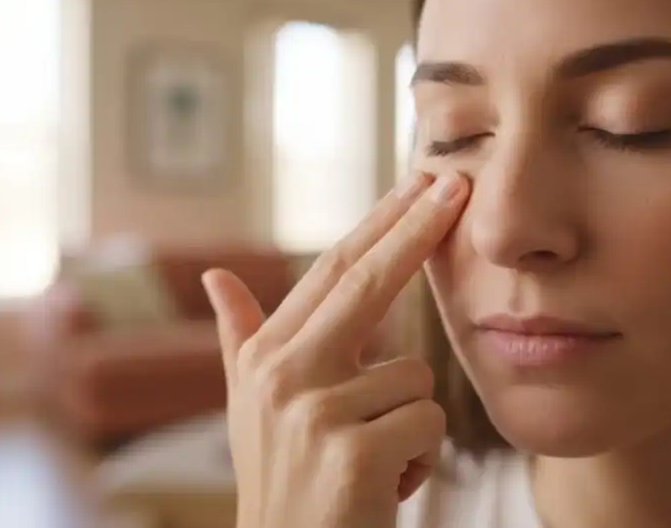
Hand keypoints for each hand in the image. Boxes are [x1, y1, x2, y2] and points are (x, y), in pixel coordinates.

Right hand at [201, 171, 470, 527]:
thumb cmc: (279, 478)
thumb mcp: (250, 404)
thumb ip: (240, 335)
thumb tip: (215, 276)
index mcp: (265, 354)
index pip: (331, 270)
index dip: (379, 223)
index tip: (418, 184)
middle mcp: (283, 373)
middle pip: (367, 281)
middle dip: (416, 228)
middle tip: (456, 184)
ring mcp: (315, 411)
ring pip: (414, 376)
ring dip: (409, 419)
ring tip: (373, 458)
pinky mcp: (353, 452)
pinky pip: (427, 424)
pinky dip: (418, 457)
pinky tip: (382, 485)